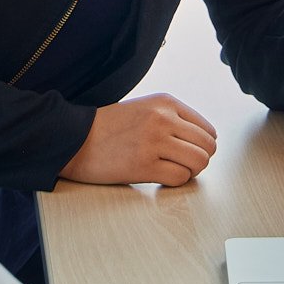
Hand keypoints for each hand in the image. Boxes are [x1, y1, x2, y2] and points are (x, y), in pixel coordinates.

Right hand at [60, 93, 217, 185]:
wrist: (76, 138)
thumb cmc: (109, 127)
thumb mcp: (145, 108)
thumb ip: (173, 118)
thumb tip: (203, 140)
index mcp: (165, 102)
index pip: (207, 129)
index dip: (201, 145)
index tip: (188, 152)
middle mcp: (163, 118)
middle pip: (207, 146)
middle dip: (199, 160)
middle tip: (183, 165)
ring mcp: (154, 141)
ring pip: (199, 161)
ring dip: (190, 171)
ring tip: (173, 170)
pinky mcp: (144, 165)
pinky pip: (180, 177)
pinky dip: (175, 182)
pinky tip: (160, 177)